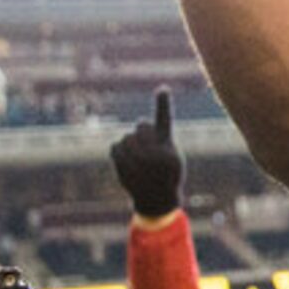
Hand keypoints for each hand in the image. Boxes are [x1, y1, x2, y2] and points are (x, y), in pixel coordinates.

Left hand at [112, 87, 185, 219]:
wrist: (157, 199)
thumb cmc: (168, 174)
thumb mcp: (172, 156)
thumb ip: (159, 139)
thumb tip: (139, 126)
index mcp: (168, 147)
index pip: (165, 120)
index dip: (163, 103)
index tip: (162, 88)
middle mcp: (153, 152)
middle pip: (141, 125)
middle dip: (141, 132)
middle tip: (146, 146)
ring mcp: (135, 160)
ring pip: (127, 137)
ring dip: (130, 144)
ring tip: (139, 161)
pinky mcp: (121, 166)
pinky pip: (115, 147)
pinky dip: (119, 153)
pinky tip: (128, 164)